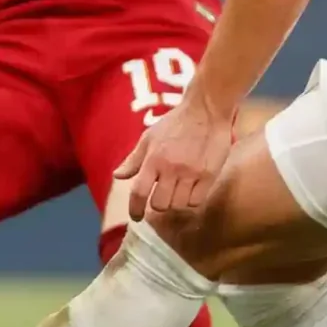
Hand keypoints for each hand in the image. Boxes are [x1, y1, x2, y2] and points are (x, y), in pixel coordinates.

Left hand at [115, 97, 231, 220]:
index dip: (135, 209)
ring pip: (178, 206)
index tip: (136, 217)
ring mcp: (191, 172)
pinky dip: (192, 200)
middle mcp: (171, 168)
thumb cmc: (175, 123)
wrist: (206, 109)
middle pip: (160, 205)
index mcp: (153, 159)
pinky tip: (192, 190)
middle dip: (158, 204)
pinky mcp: (209, 174)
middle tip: (163, 196)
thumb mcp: (149, 137)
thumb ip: (134, 159)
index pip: (139, 193)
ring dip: (176, 203)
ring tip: (178, 191)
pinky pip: (197, 201)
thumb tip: (117, 176)